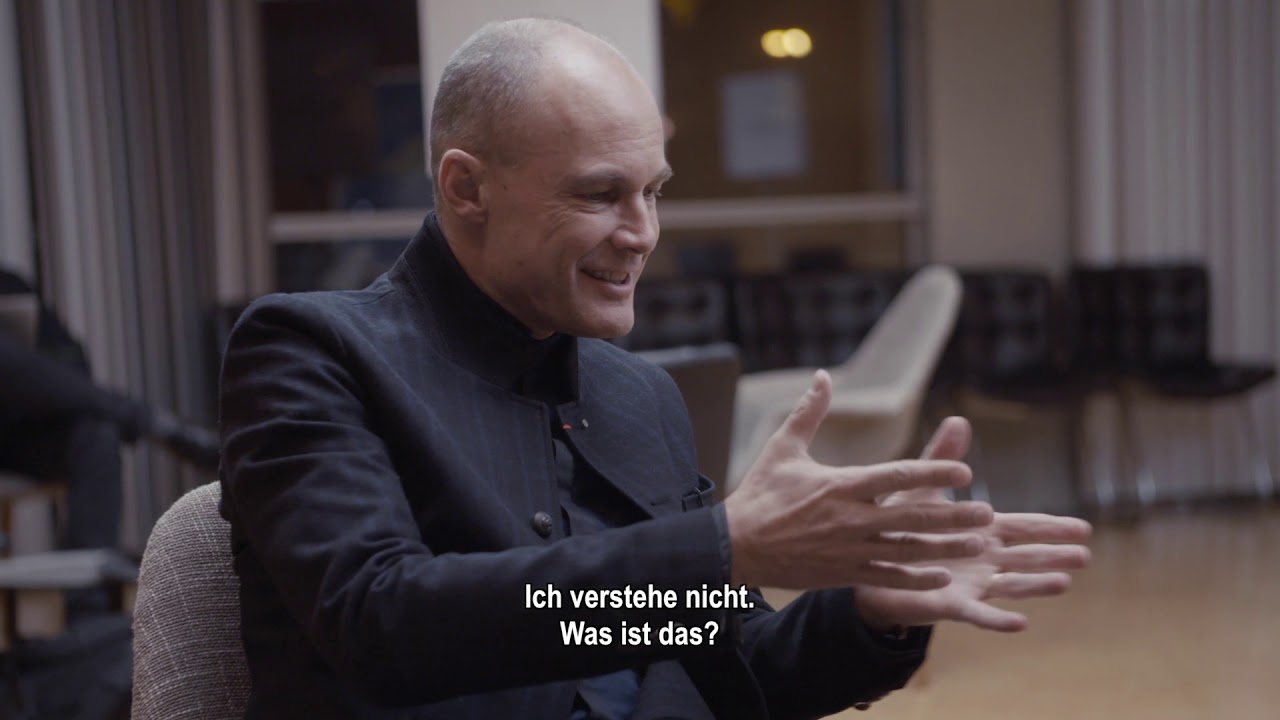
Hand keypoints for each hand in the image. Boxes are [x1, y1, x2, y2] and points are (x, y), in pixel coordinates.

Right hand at [724, 370, 994, 590]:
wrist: (734, 546)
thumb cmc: (759, 494)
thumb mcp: (782, 448)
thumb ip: (809, 412)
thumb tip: (823, 376)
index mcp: (839, 485)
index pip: (895, 476)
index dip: (931, 472)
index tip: (963, 470)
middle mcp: (849, 518)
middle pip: (911, 515)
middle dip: (952, 515)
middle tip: (987, 513)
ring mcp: (848, 549)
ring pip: (907, 551)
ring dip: (945, 547)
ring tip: (977, 543)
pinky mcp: (842, 573)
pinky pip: (887, 577)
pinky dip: (916, 578)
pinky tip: (942, 576)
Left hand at [854, 417, 1092, 631]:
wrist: (870, 562)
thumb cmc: (902, 524)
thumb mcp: (923, 487)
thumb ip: (942, 458)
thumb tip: (959, 419)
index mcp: (982, 531)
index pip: (1024, 527)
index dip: (1052, 527)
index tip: (1083, 527)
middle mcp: (984, 559)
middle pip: (1026, 556)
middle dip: (1054, 555)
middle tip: (1084, 554)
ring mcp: (972, 583)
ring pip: (1011, 584)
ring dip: (1037, 584)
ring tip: (1064, 582)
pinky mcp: (951, 604)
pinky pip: (978, 614)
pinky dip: (998, 620)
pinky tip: (1020, 624)